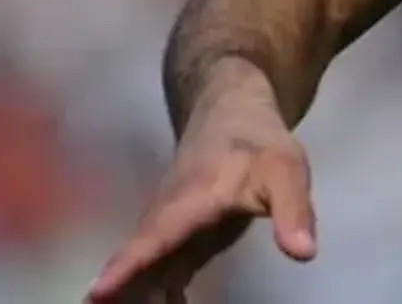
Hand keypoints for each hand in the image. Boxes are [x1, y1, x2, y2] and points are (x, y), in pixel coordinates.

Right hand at [87, 76, 316, 303]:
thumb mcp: (286, 172)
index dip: (127, 266)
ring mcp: (166, 229)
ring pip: (142, 270)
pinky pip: (156, 272)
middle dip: (122, 291)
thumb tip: (305, 254)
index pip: (154, 237)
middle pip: (137, 261)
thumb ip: (294, 212)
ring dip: (134, 295)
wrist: (232, 115)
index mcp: (190, 200)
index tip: (96, 293)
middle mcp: (165, 217)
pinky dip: (153, 293)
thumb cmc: (259, 145)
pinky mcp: (173, 239)